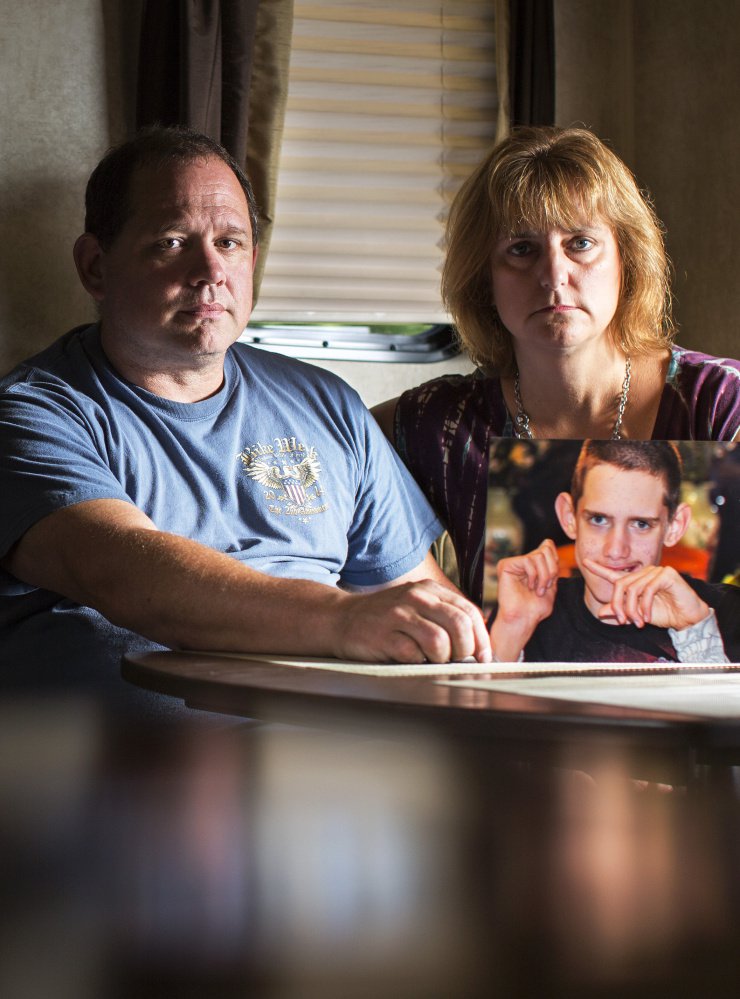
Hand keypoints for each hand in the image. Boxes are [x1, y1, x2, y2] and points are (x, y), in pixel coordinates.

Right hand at [331, 579, 491, 663]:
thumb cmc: (386, 618)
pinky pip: (414, 654)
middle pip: (459, 624)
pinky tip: (410, 658)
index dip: (481, 638)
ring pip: (439, 641)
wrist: (341, 619)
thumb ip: (444, 617)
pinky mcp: (384, 635)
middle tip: (457, 661)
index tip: (483, 656)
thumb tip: (478, 643)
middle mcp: (416, 597)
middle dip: (465, 649)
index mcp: (429, 590)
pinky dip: (418, 662)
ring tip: (431, 660)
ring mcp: (398, 615)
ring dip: (441, 658)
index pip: (468, 611)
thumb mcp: (417, 606)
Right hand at [489, 540, 559, 659]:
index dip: (554, 561)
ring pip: (538, 556)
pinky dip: (533, 576)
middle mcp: (522, 562)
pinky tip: (529, 587)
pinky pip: (527, 561)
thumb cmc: (536, 607)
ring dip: (544, 576)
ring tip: (538, 590)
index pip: (548, 546)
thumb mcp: (551, 584)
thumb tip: (548, 542)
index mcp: (533, 565)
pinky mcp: (505, 565)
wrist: (524, 619)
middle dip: (551, 570)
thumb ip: (551, 565)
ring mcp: (513, 563)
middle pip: (545, 549)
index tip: (552, 580)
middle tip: (546, 586)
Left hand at [583, 560, 710, 629]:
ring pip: (632, 589)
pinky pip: (647, 590)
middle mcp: (644, 573)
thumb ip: (620, 612)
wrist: (687, 618)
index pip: (614, 574)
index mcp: (636, 581)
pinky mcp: (666, 574)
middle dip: (619, 606)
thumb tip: (600, 612)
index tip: (584, 561)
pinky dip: (645, 606)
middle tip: (623, 621)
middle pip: (620, 586)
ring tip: (638, 622)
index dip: (598, 568)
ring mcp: (656, 571)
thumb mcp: (637, 615)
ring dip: (633, 609)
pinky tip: (647, 617)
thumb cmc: (665, 614)